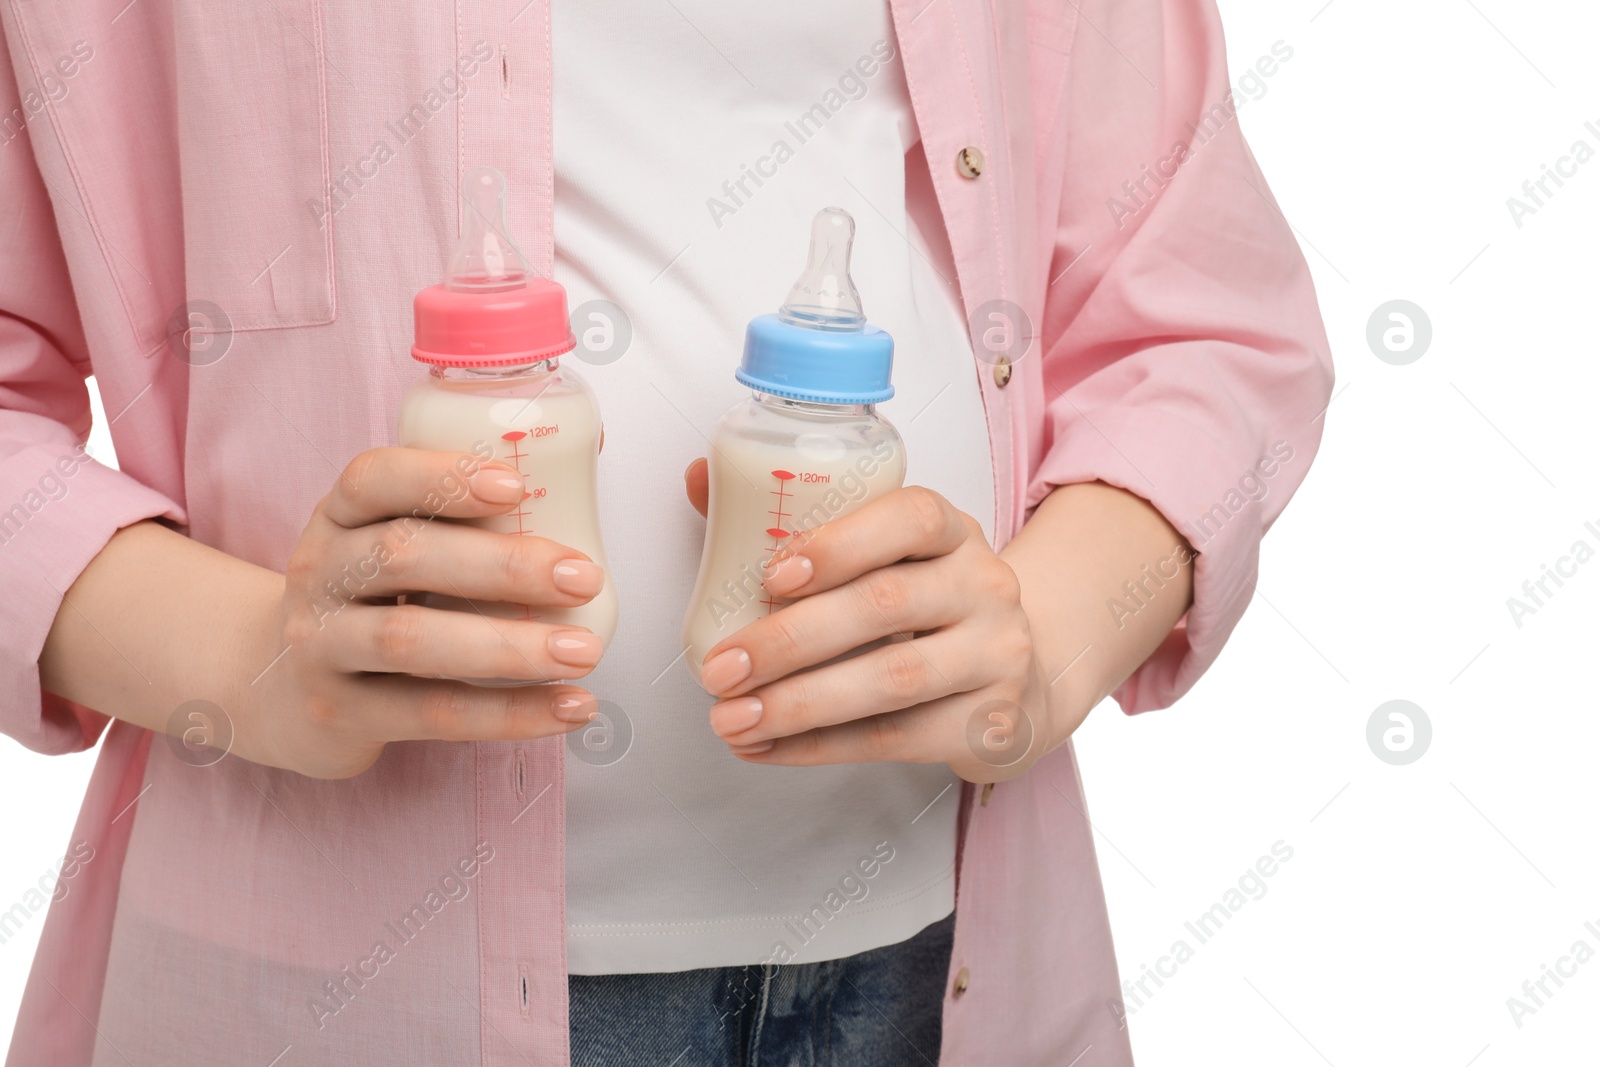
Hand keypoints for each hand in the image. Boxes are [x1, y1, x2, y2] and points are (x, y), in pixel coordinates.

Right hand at [250, 447, 605, 777]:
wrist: (281, 691)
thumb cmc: (370, 602)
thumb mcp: (387, 544)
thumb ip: (462, 515)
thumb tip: (585, 464)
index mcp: (339, 517)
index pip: (372, 479)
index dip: (441, 476)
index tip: (514, 487)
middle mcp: (319, 574)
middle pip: (402, 555)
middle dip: (502, 566)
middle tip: (583, 577)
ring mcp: (320, 647)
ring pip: (412, 641)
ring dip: (509, 646)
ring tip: (583, 650)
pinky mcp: (339, 714)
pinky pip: (432, 714)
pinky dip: (509, 713)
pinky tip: (570, 707)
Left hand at [683, 460, 1049, 782]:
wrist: (1015, 680)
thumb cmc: (927, 605)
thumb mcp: (886, 554)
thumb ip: (798, 520)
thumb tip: (699, 478)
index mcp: (952, 530)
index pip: (911, 519)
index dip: (840, 544)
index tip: (772, 575)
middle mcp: (982, 586)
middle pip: (886, 605)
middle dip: (790, 640)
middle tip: (722, 668)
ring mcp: (993, 656)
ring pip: (891, 680)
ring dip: (798, 703)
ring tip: (733, 718)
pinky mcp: (986, 723)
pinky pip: (895, 738)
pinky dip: (820, 747)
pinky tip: (769, 747)